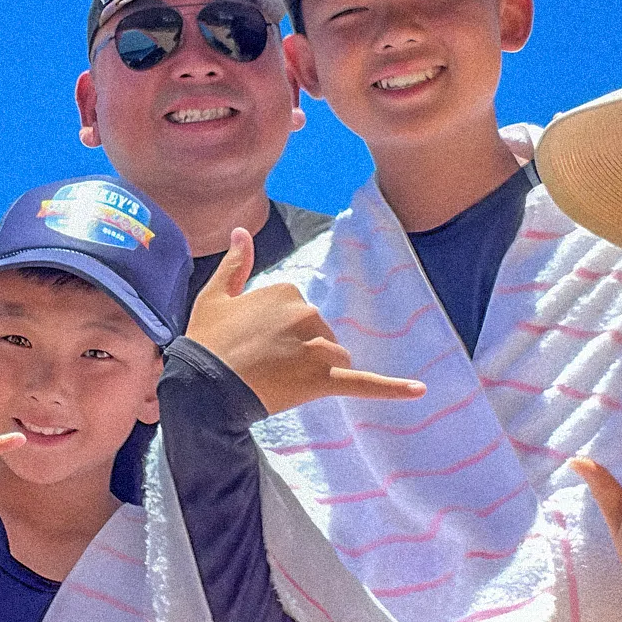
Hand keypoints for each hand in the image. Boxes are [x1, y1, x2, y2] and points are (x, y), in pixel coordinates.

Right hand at [185, 229, 425, 416]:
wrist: (203, 387)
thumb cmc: (206, 342)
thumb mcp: (215, 297)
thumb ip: (235, 264)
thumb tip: (241, 231)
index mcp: (287, 290)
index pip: (299, 312)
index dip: (278, 333)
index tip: (254, 345)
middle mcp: (307, 313)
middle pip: (320, 334)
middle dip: (300, 351)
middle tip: (264, 366)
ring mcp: (318, 346)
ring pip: (333, 358)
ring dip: (314, 370)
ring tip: (278, 381)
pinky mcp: (324, 378)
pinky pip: (364, 383)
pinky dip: (392, 388)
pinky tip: (418, 391)